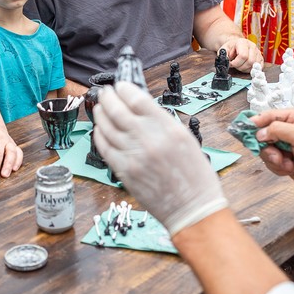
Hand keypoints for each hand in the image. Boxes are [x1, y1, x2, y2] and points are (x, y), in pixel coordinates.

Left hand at [0, 120, 21, 177]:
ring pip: (13, 152)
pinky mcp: (14, 147)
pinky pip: (19, 153)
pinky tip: (14, 169)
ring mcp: (9, 142)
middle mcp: (2, 139)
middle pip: (3, 151)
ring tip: (6, 174)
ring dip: (10, 164)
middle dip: (0, 165)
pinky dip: (18, 161)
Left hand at [93, 82, 228, 236]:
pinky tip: (99, 130)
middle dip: (108, 98)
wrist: (192, 207)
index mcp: (168, 128)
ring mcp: (133, 156)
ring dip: (101, 114)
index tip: (120, 86)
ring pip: (107, 127)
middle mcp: (148, 139)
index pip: (137, 99)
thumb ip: (161, 122)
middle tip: (105, 93)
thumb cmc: (194, 174)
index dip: (124, 89)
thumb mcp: (184, 138)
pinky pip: (104, 148)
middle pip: (117, 110)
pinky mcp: (124, 171)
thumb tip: (138, 107)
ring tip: (100, 108)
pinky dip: (100, 136)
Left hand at [220, 36, 262, 71]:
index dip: (236, 63)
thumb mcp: (224, 49)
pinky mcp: (261, 57)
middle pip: (250, 61)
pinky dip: (252, 69)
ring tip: (240, 66)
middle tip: (235, 66)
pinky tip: (246, 67)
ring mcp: (258, 52)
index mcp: (243, 42)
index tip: (231, 64)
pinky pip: (259, 67)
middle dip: (241, 67)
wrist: (236, 45)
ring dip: (246, 69)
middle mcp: (252, 46)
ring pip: (254, 65)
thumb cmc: (231, 48)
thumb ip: (223, 54)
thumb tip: (225, 60)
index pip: (243, 56)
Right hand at [252, 109, 293, 198]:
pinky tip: (291, 168)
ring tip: (287, 162)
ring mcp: (285, 146)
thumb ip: (277, 130)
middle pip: (262, 134)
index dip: (255, 122)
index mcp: (293, 118)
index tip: (244, 129)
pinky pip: (270, 162)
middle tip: (274, 152)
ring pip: (264, 150)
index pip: (268, 116)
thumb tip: (260, 132)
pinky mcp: (284, 160)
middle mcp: (288, 131)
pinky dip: (278, 167)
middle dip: (266, 146)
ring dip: (274, 159)